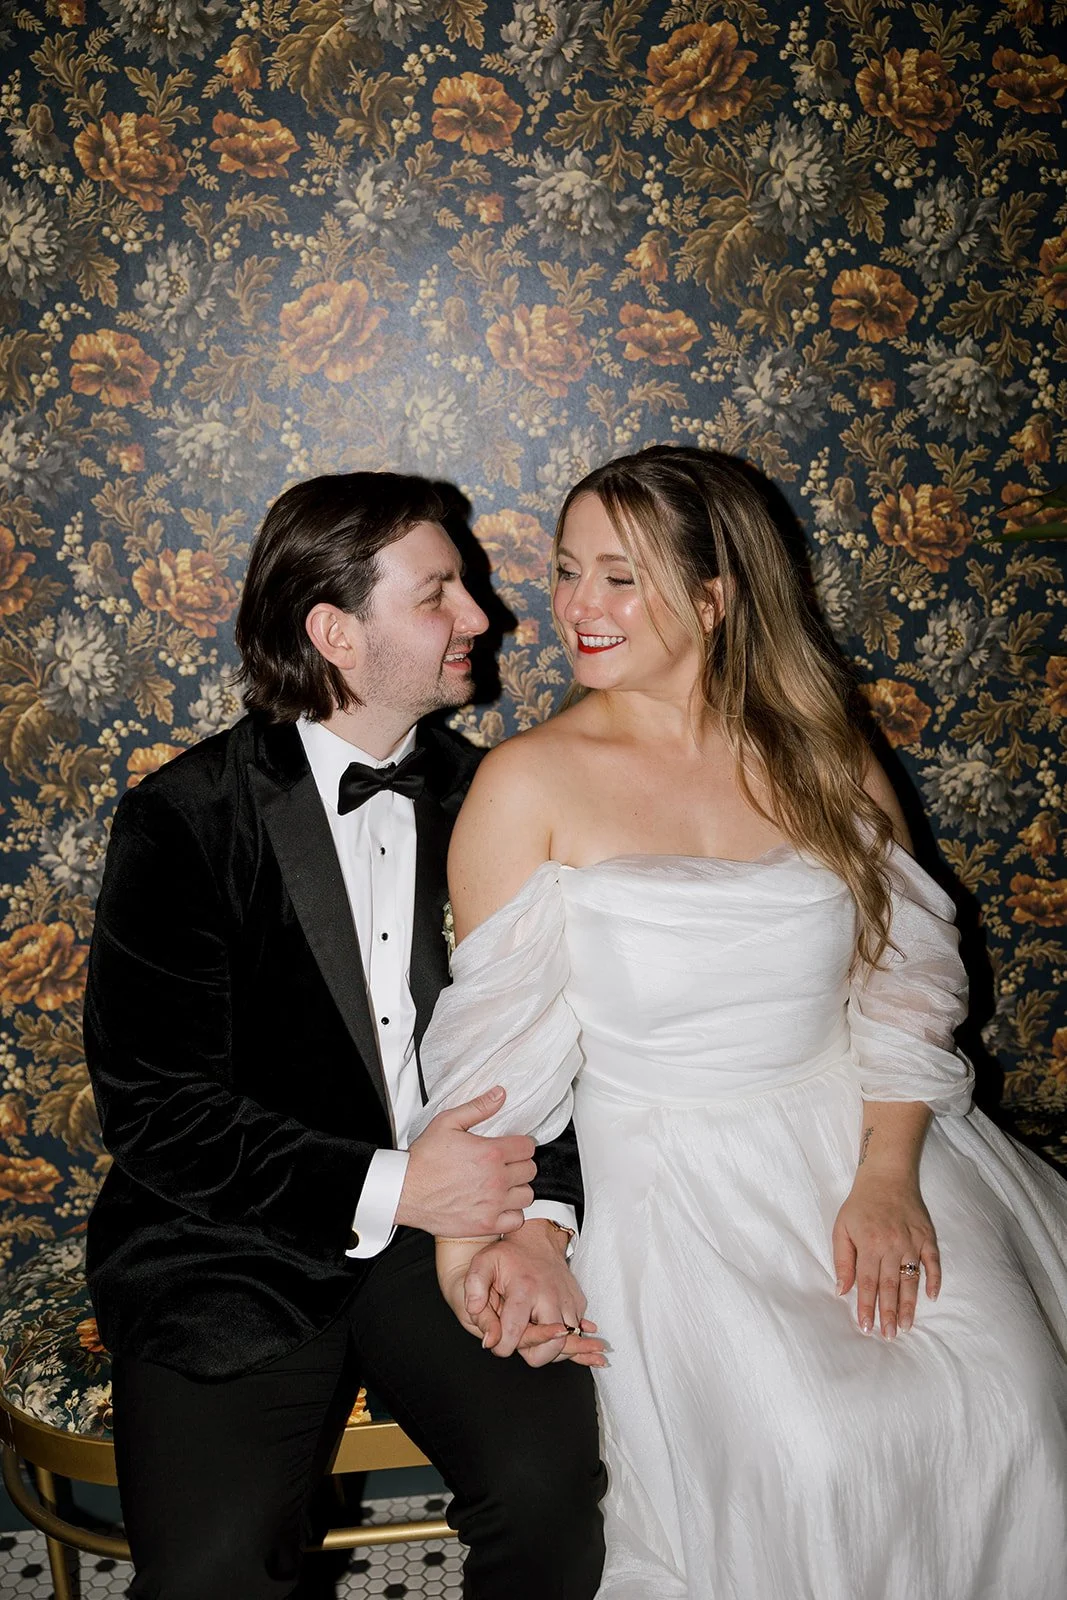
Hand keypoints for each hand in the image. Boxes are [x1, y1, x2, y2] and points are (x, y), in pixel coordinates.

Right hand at [396, 1087, 535, 1236]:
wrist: (404, 1190)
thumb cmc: (424, 1159)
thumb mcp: (447, 1122)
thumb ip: (478, 1108)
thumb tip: (500, 1095)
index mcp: (490, 1153)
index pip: (528, 1147)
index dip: (522, 1144)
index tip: (514, 1148)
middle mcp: (496, 1179)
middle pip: (530, 1170)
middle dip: (520, 1165)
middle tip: (507, 1165)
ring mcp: (492, 1204)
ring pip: (527, 1195)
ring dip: (518, 1189)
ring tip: (505, 1185)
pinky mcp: (486, 1224)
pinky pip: (516, 1220)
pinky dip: (512, 1214)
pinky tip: (500, 1205)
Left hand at [464, 1220, 605, 1368]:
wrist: (538, 1239)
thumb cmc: (508, 1254)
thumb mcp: (483, 1264)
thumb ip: (473, 1288)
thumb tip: (474, 1313)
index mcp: (524, 1290)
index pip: (514, 1335)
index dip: (502, 1347)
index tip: (497, 1343)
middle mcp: (551, 1297)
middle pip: (549, 1349)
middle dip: (532, 1355)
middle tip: (519, 1342)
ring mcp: (568, 1300)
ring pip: (566, 1345)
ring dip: (548, 1348)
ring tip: (530, 1333)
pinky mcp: (579, 1303)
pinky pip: (575, 1333)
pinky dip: (561, 1338)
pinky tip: (544, 1326)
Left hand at [832, 1171, 940, 1339]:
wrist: (887, 1176)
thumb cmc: (860, 1204)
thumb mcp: (842, 1228)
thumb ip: (842, 1259)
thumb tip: (841, 1290)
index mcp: (869, 1244)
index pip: (867, 1283)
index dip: (866, 1307)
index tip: (867, 1328)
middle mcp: (892, 1246)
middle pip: (890, 1286)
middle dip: (889, 1313)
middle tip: (889, 1336)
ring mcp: (912, 1242)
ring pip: (912, 1280)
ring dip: (910, 1305)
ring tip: (906, 1326)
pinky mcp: (927, 1237)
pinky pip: (934, 1263)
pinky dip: (935, 1280)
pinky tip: (932, 1298)